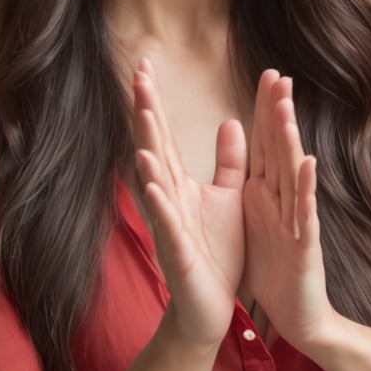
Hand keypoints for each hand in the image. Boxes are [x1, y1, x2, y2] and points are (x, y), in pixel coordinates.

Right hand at [133, 58, 245, 346]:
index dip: (155, 101)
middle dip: (148, 111)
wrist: (210, 305)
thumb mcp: (229, 197)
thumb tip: (231, 121)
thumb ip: (229, 162)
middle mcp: (169, 197)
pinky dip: (159, 203)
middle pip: (155, 146)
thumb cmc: (216, 251)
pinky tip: (151, 183)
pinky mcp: (178, 250)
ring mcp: (169, 223)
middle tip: (139, 74)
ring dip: (149, 148)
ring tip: (144, 118)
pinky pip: (167, 223)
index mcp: (181, 183)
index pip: (166, 135)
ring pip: (157, 179)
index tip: (146, 65)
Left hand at [242, 70, 333, 349]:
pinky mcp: (305, 245)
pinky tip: (308, 162)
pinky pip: (305, 213)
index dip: (265, 109)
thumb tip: (245, 146)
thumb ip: (250, 180)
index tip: (266, 74)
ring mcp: (297, 220)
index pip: (266, 143)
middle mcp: (284, 199)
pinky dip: (306, 188)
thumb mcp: (256, 218)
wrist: (297, 317)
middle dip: (278, 112)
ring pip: (293, 174)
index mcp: (267, 192)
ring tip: (286, 108)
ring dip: (290, 140)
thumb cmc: (276, 268)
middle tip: (278, 74)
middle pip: (280, 149)